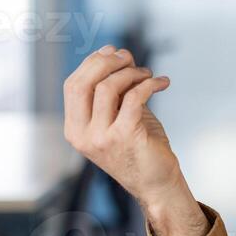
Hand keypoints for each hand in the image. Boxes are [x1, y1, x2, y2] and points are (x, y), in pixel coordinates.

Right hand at [63, 46, 205, 235]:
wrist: (157, 183)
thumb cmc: (140, 147)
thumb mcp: (118, 117)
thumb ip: (113, 90)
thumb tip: (117, 53)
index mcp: (75, 128)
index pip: (73, 85)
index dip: (92, 63)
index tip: (113, 51)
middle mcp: (82, 134)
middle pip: (83, 83)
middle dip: (107, 62)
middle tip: (130, 58)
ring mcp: (101, 137)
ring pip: (108, 87)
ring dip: (132, 73)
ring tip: (148, 74)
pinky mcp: (125, 137)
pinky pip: (134, 97)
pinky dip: (150, 83)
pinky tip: (162, 82)